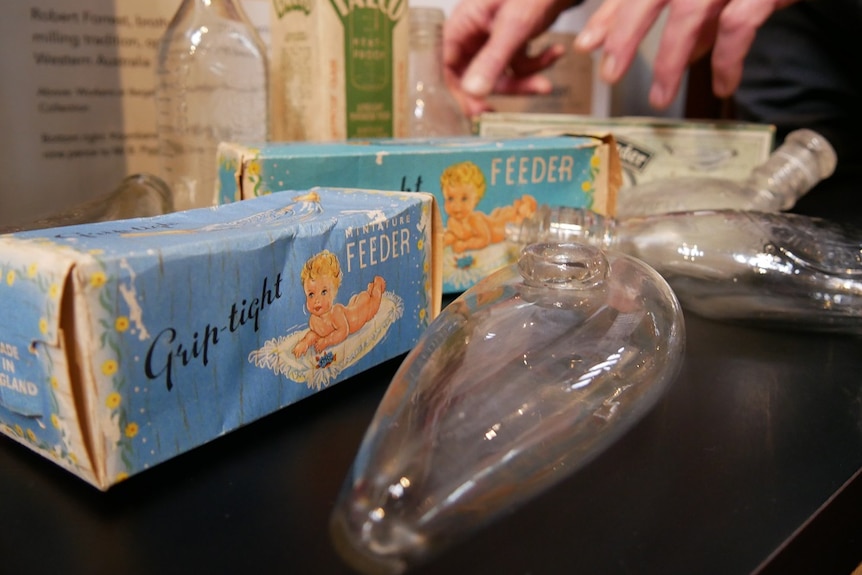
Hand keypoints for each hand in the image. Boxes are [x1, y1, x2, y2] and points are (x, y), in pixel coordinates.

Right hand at [443, 0, 576, 116]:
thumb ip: (493, 60)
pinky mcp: (512, 41)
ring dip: (524, 81)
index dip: (456, 90)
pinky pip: (518, 65)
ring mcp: (493, 38)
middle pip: (474, 74)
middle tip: (506, 110)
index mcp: (463, 23)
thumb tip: (472, 93)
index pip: (445, 64)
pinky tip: (554, 52)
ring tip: (545, 85)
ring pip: (500, 74)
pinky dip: (537, 64)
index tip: (474, 110)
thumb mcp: (513, 26)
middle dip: (500, 89)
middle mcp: (474, 32)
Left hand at [573, 0, 798, 108]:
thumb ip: (697, 19)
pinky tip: (722, 86)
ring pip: (687, 13)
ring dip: (670, 60)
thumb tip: (680, 55)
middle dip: (625, 34)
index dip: (609, 15)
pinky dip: (726, 60)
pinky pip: (738, 25)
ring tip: (660, 98)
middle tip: (608, 74)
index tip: (586, 45)